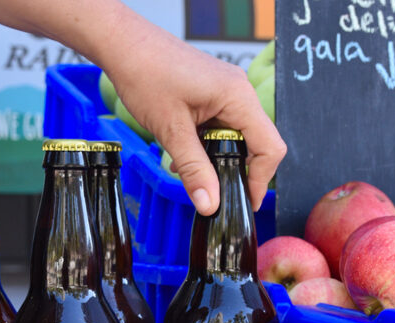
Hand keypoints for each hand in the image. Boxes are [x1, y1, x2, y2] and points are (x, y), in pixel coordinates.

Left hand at [104, 33, 285, 214]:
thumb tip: (210, 204)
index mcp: (238, 97)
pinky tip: (184, 155)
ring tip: (193, 175)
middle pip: (257, 143)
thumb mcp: (171, 131)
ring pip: (237, 136)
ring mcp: (227, 91)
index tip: (246, 202)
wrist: (125, 46)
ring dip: (218, 159)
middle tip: (217, 195)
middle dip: (238, 171)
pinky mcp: (213, 92)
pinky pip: (221, 125)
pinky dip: (208, 145)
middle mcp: (239, 92)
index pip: (270, 147)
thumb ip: (194, 170)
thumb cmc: (146, 75)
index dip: (261, 180)